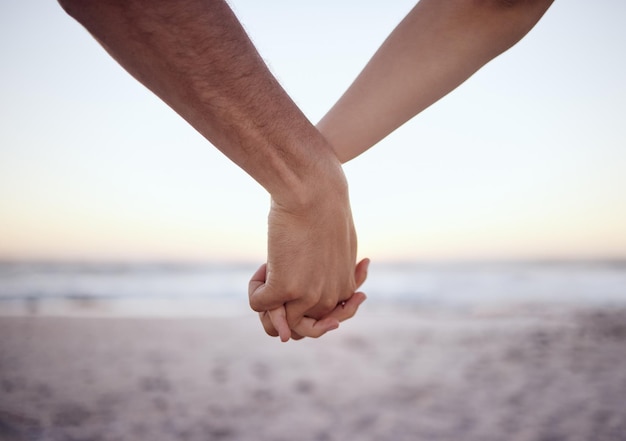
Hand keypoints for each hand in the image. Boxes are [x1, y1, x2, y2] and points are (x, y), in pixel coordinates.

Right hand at [248, 175, 361, 332]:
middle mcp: (329, 299)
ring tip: (271, 270)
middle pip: (297, 330)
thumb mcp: (336, 242)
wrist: (314, 190)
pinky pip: (258, 305)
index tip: (303, 272)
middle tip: (278, 278)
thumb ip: (329, 267)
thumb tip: (318, 286)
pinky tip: (264, 263)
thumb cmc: (324, 208)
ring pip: (275, 326)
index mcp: (345, 288)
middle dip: (282, 309)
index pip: (323, 322)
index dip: (304, 303)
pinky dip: (254, 288)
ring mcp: (308, 297)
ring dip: (267, 301)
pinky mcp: (285, 289)